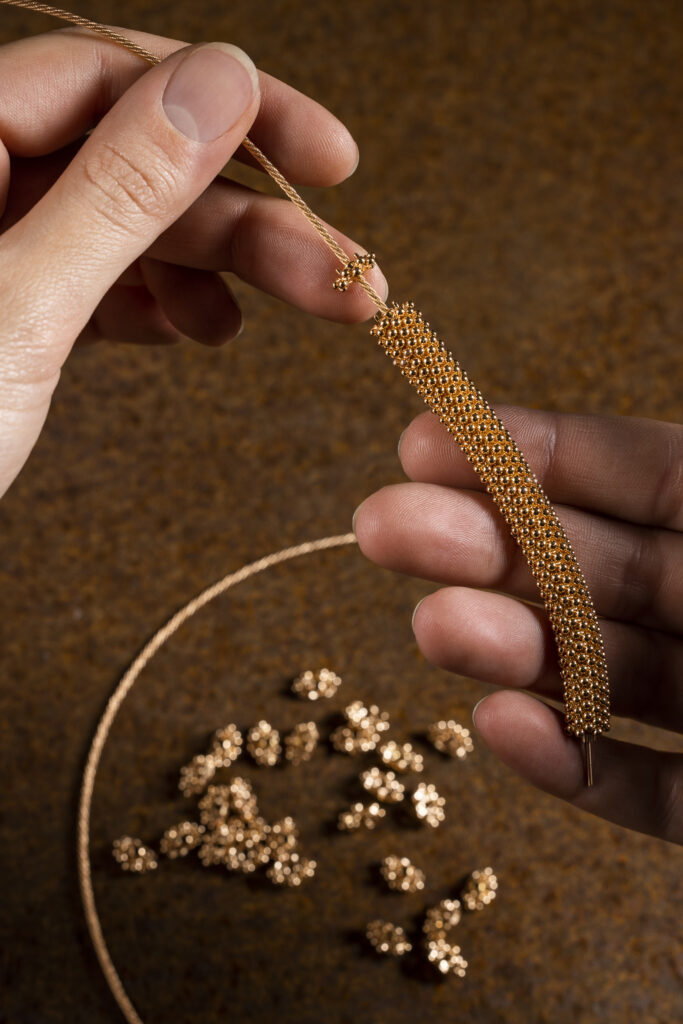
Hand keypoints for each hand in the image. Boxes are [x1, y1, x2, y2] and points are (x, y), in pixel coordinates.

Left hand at [0, 27, 385, 497]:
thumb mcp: (18, 308)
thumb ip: (120, 190)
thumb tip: (223, 82)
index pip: (113, 77)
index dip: (236, 110)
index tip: (330, 156)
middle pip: (141, 163)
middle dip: (255, 220)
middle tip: (349, 273)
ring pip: (133, 229)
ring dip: (225, 269)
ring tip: (303, 313)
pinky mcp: (7, 312)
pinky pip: (101, 285)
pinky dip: (162, 307)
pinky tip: (206, 330)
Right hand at [354, 407, 682, 843]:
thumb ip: (681, 479)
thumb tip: (604, 451)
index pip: (641, 473)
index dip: (533, 453)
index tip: (426, 444)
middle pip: (598, 571)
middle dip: (490, 547)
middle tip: (383, 527)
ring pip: (610, 676)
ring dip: (515, 653)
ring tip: (432, 627)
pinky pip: (650, 789)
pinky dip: (578, 768)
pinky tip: (502, 731)